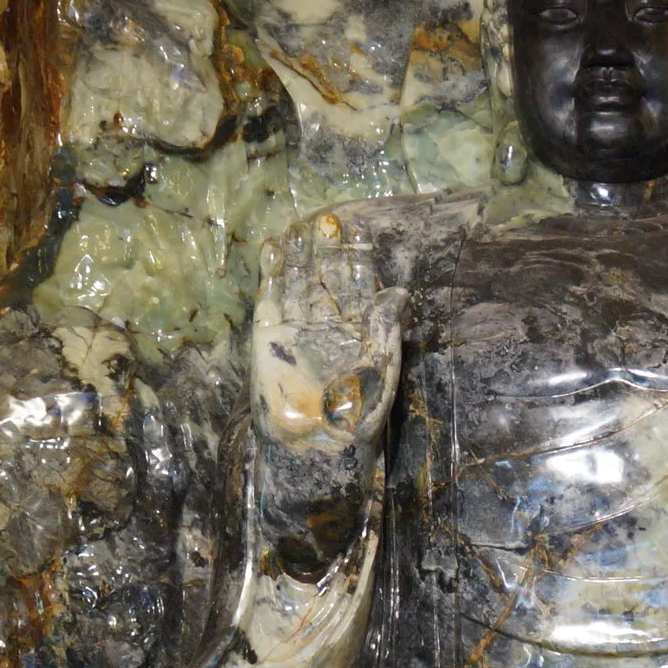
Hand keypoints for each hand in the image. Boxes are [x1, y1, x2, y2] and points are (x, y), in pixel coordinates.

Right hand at [253, 210, 405, 453]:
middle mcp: (324, 325)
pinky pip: (270, 299)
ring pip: (297, 283)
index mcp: (355, 331)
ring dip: (299, 256)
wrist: (315, 446)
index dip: (356, 261)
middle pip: (324, 279)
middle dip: (326, 251)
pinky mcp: (268, 337)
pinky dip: (272, 274)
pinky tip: (275, 248)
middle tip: (327, 220)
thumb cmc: (355, 416)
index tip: (358, 232)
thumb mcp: (380, 370)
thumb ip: (385, 329)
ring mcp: (295, 329)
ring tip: (299, 226)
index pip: (355, 287)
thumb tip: (400, 290)